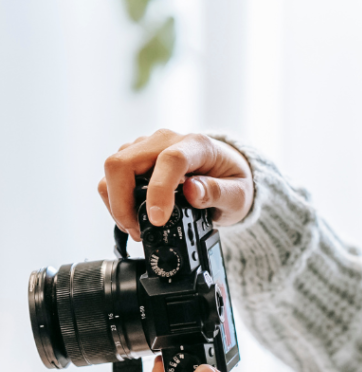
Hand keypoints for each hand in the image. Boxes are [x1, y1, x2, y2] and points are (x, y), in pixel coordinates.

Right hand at [99, 129, 253, 240]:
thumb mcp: (239, 194)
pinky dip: (117, 199)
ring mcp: (147, 147)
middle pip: (124, 162)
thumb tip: (192, 192)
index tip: (157, 219)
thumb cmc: (233, 181)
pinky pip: (114, 176)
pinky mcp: (135, 157)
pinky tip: (132, 218)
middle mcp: (166, 140)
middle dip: (122, 202)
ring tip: (136, 229)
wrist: (227, 171)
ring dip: (117, 203)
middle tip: (137, 231)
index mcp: (196, 145)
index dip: (159, 190)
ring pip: (114, 169)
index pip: (169, 161)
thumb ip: (219, 193)